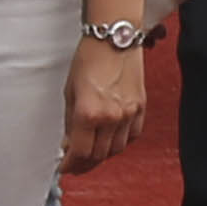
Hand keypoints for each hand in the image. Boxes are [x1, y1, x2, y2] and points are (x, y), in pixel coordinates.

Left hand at [63, 30, 151, 172]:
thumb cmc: (90, 57)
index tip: (64, 168)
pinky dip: (120, 143)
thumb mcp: (70, 92)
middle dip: (84, 164)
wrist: (114, 38)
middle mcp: (111, 116)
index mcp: (89, 112)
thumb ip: (71, 122)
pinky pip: (132, 137)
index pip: (79, 152)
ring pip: (116, 150)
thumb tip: (70, 143)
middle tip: (75, 165)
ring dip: (102, 155)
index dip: (70, 165)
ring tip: (92, 153)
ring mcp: (129, 114)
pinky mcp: (141, 108)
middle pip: (98, 156)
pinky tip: (110, 139)